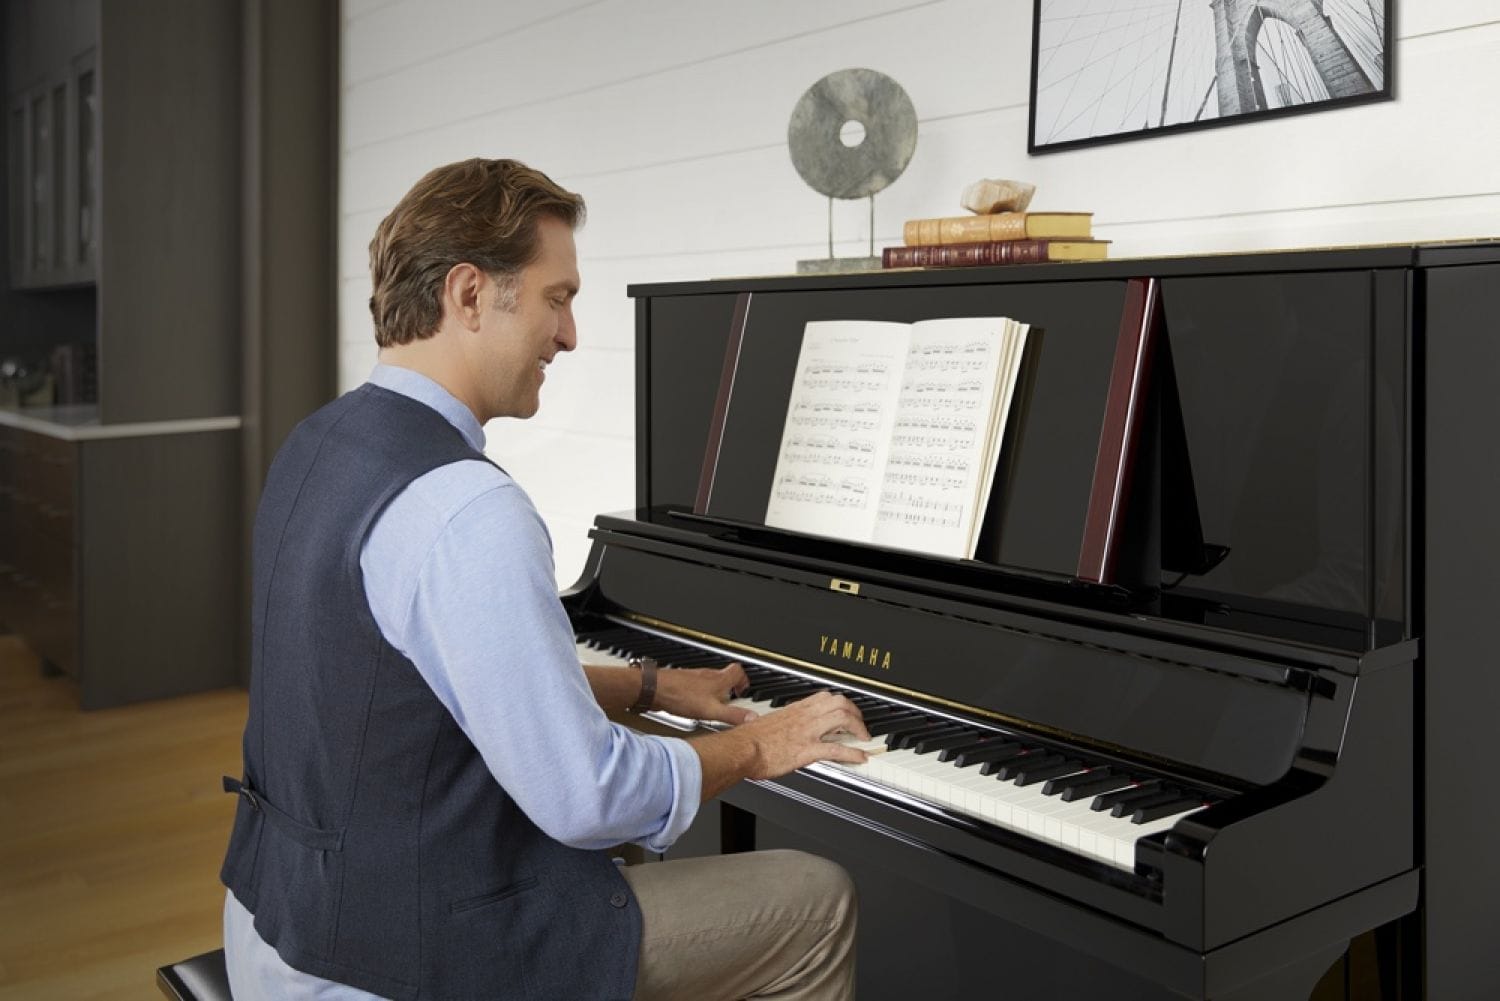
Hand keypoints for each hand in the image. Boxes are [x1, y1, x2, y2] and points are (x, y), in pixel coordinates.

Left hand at [654, 662, 753, 724]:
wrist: (653, 689)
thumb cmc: (680, 696)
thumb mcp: (711, 711)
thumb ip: (732, 715)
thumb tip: (752, 718)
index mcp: (717, 679)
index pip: (737, 671)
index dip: (743, 680)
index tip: (743, 690)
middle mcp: (706, 675)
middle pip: (724, 675)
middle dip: (729, 687)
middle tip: (731, 698)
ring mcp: (692, 677)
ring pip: (709, 681)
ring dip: (714, 691)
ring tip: (714, 705)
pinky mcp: (681, 683)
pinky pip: (695, 687)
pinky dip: (699, 695)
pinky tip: (693, 707)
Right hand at [737, 691, 870, 778]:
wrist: (741, 749)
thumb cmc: (749, 739)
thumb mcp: (769, 723)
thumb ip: (783, 723)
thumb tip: (786, 729)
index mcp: (796, 709)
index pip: (825, 697)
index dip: (842, 703)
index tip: (847, 710)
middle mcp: (804, 717)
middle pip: (840, 703)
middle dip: (856, 712)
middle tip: (861, 724)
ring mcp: (807, 732)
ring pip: (843, 719)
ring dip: (859, 728)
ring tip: (864, 737)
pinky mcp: (806, 750)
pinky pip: (836, 749)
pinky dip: (853, 753)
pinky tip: (861, 757)